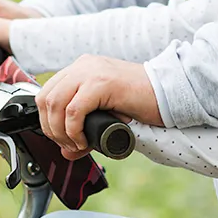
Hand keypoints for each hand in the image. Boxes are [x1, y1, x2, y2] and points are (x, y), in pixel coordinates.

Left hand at [37, 55, 163, 158]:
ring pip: (55, 104)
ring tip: (76, 144)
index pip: (47, 93)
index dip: (47, 121)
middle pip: (46, 98)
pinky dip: (73, 131)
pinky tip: (84, 140)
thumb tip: (66, 151)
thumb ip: (84, 128)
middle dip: (50, 128)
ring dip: (60, 131)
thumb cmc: (143, 102)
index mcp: (82, 68)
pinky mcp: (102, 83)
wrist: (171, 92)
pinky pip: (73, 111)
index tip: (61, 139)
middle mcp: (83, 66)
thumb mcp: (106, 114)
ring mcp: (91, 71)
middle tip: (67, 145)